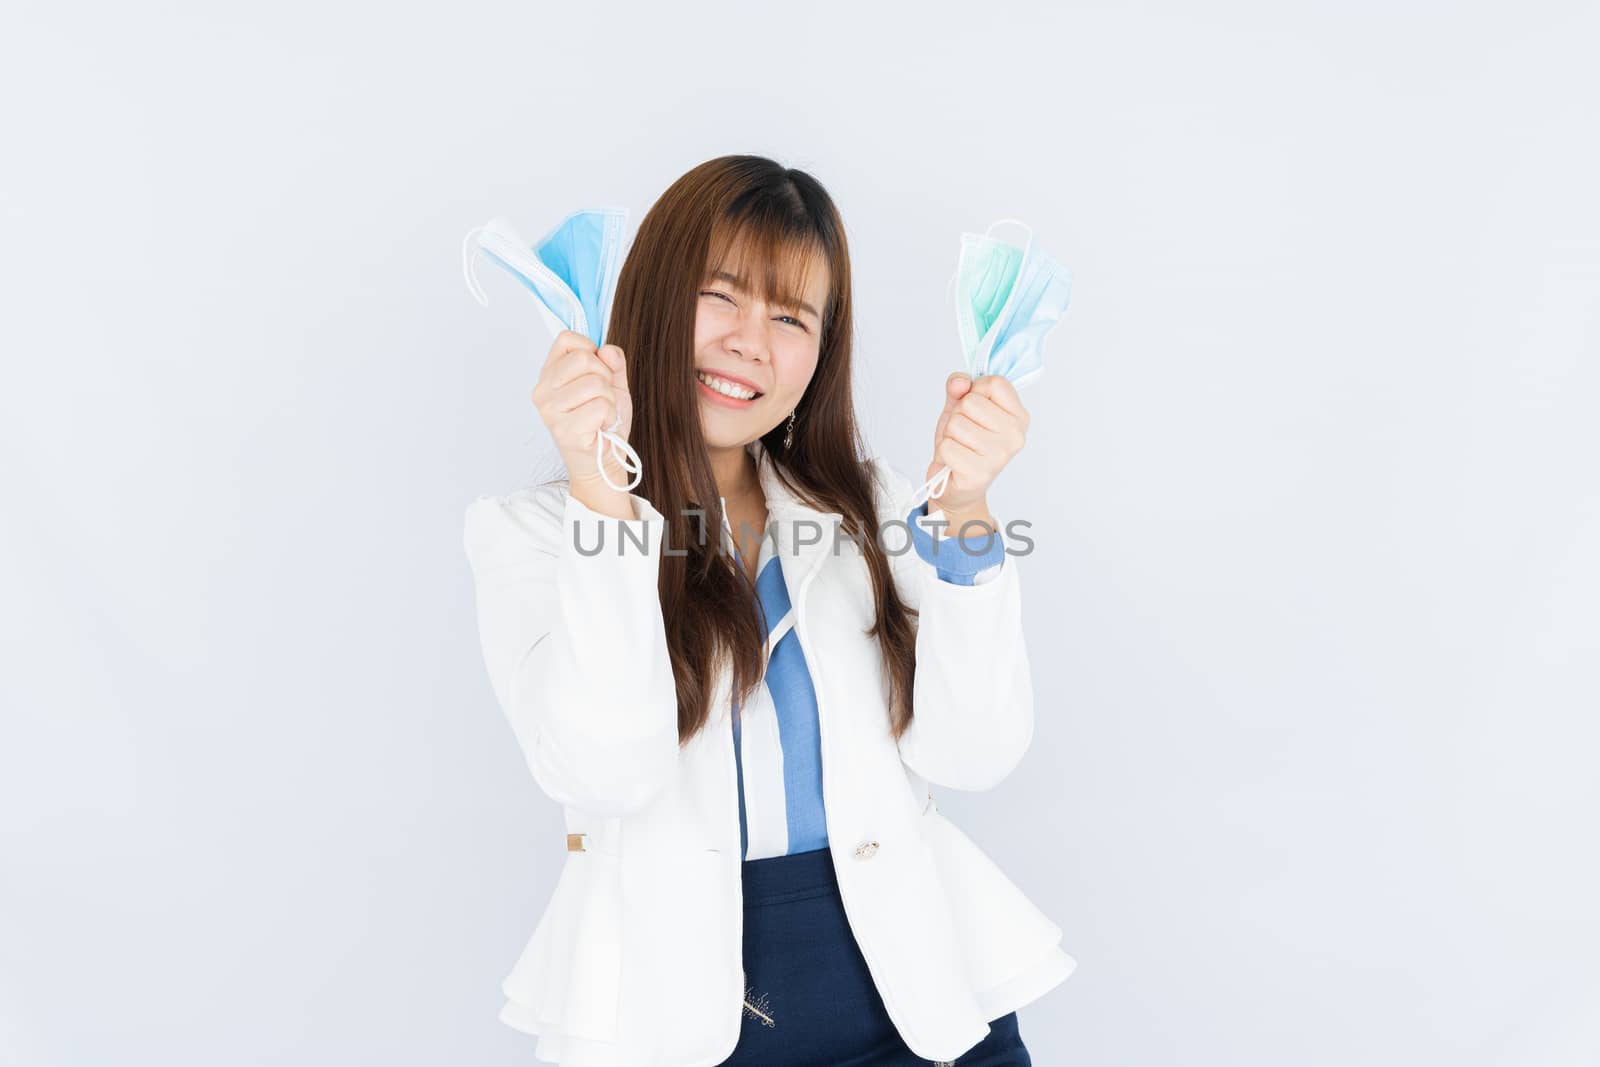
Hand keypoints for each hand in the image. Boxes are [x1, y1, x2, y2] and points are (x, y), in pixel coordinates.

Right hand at [531, 330, 633, 487]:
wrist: (604, 459)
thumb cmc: (602, 421)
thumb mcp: (612, 384)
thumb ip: (613, 363)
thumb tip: (607, 350)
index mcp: (549, 374)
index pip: (567, 339)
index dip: (591, 351)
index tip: (595, 372)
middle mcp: (542, 391)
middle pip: (584, 359)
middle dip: (604, 377)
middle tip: (601, 398)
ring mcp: (550, 411)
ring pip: (594, 383)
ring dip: (609, 400)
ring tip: (601, 414)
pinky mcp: (564, 430)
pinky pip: (600, 406)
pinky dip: (609, 416)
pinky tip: (600, 426)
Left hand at [925, 372, 1028, 519]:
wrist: (953, 483)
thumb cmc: (962, 442)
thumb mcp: (959, 407)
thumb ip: (959, 386)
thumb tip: (960, 383)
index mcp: (1019, 416)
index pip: (995, 383)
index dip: (975, 391)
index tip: (975, 409)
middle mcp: (1015, 436)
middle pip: (971, 402)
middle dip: (958, 415)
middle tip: (963, 434)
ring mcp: (1000, 456)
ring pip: (956, 424)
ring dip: (950, 435)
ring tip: (960, 447)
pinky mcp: (979, 474)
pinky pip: (947, 447)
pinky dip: (944, 454)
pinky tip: (955, 462)